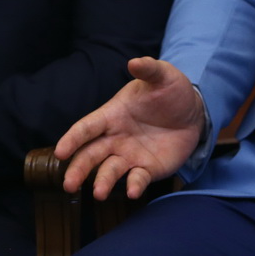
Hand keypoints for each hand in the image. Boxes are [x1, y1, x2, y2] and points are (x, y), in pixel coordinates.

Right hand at [55, 57, 206, 200]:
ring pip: (109, 171)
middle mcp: (115, 138)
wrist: (194, 111)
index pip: (87, 128)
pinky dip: (134, 185)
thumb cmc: (170, 91)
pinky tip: (133, 191)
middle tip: (69, 185)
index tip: (60, 152)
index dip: (72, 139)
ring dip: (102, 182)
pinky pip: (137, 179)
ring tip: (99, 193)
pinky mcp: (147, 169)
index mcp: (112, 115)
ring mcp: (130, 155)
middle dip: (78, 170)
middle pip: (90, 155)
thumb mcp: (163, 76)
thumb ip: (149, 69)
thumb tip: (134, 61)